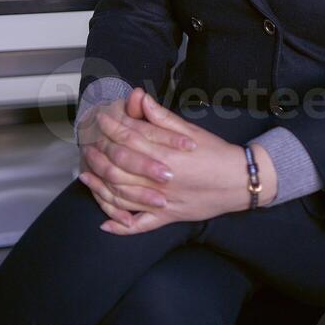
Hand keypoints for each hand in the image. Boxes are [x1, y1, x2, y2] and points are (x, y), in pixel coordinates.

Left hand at [80, 92, 276, 234]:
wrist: (239, 180)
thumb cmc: (216, 152)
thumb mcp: (190, 131)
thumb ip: (162, 117)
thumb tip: (140, 98)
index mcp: (166, 154)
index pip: (130, 138)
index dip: (112, 127)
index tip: (100, 119)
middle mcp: (160, 179)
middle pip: (119, 166)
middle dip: (99, 154)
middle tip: (87, 145)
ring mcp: (162, 201)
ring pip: (122, 196)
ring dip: (100, 186)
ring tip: (85, 175)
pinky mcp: (167, 217)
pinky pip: (140, 225)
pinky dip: (121, 226)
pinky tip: (105, 223)